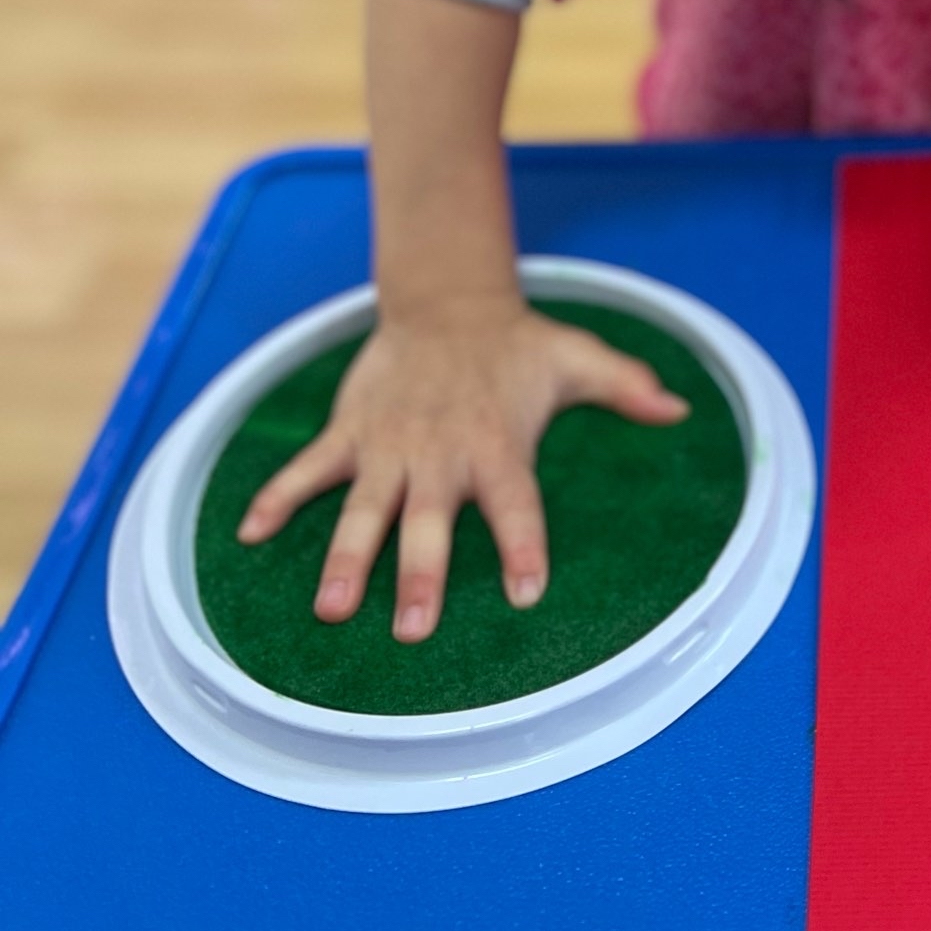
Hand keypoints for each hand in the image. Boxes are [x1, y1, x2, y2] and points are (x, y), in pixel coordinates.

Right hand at [235, 293, 689, 640]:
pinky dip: (277, 500)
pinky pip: (307, 470)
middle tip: (411, 631)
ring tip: (331, 609)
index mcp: (498, 444)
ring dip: (346, 558)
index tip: (528, 593)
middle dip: (419, 576)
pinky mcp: (350, 432)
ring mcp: (389, 445)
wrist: (446, 299)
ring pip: (363, 510)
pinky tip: (249, 537)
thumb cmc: (518, 345)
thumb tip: (681, 409)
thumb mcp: (578, 358)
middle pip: (430, 524)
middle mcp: (441, 452)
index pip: (517, 504)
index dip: (524, 546)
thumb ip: (626, 386)